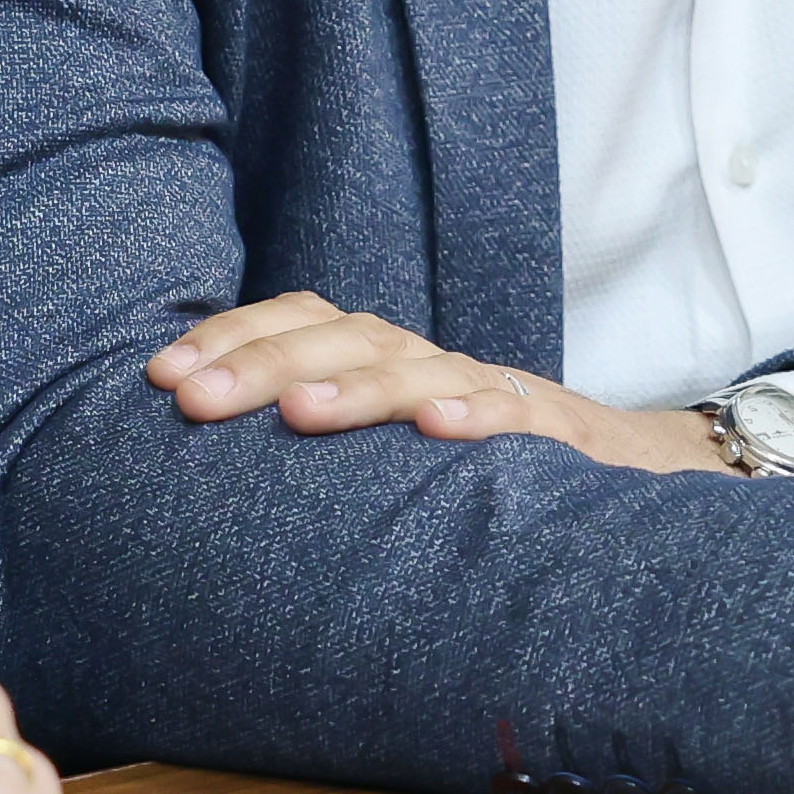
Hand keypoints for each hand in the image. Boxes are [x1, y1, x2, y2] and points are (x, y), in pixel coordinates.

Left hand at [144, 292, 728, 474]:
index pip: (302, 319)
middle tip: (190, 399)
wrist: (633, 475)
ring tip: (296, 412)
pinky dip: (478, 418)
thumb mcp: (391, 455)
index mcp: (385, 362)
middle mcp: (431, 364)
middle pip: (341, 338)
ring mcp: (493, 395)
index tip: (160, 376)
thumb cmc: (484, 471)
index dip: (232, 337)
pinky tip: (439, 430)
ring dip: (355, 388)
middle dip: (260, 363)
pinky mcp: (557, 436)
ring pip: (418, 373)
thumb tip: (198, 473)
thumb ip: (321, 448)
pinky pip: (516, 419)